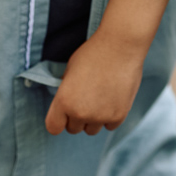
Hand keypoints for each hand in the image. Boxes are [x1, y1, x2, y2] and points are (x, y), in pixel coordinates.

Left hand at [44, 0, 171, 135]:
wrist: (121, 46)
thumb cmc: (94, 53)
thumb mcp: (70, 69)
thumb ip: (66, 90)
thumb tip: (67, 102)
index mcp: (64, 101)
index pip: (54, 127)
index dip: (58, 121)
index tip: (63, 115)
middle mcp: (80, 112)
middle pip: (73, 129)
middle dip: (77, 117)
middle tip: (85, 100)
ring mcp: (101, 116)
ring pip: (92, 130)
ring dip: (93, 119)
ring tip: (100, 99)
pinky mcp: (119, 116)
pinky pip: (109, 126)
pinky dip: (110, 116)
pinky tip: (112, 99)